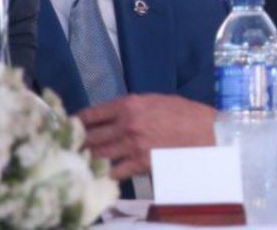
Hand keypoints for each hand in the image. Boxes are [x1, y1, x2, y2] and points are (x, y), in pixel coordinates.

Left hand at [78, 94, 215, 179]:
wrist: (207, 132)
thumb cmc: (185, 113)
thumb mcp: (155, 100)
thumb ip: (131, 107)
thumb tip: (110, 115)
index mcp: (129, 104)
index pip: (90, 114)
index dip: (75, 122)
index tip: (69, 127)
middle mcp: (126, 124)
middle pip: (88, 136)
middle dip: (76, 142)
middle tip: (68, 147)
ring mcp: (132, 145)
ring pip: (96, 155)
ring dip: (86, 159)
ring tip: (78, 162)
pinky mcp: (140, 164)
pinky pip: (113, 172)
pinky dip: (104, 174)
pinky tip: (99, 175)